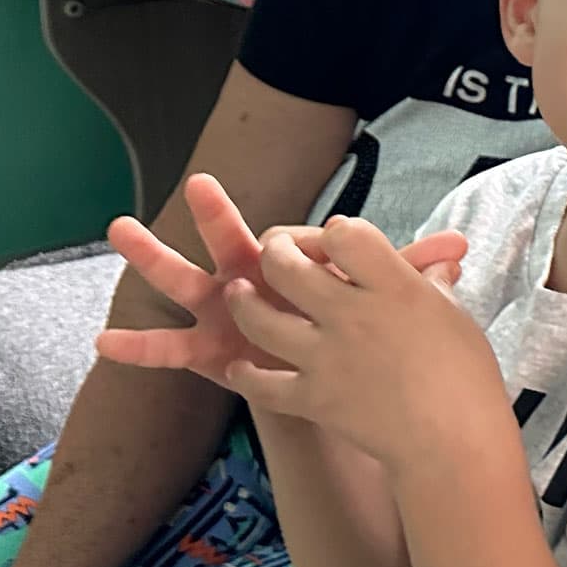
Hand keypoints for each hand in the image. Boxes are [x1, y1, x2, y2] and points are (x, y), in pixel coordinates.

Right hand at [97, 176, 465, 390]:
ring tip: (118, 229)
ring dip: (155, 259)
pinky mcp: (213, 354)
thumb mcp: (382, 301)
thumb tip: (462, 249)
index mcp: (292, 265)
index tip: (324, 243)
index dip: (298, 239)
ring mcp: (226, 316)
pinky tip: (104, 342)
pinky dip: (141, 347)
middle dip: (217, 214)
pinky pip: (172, 351)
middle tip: (200, 181)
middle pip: (234, 243)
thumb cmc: (355, 330)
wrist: (336, 385)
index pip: (287, 237)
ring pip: (188, 283)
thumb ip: (409, 274)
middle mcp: (253, 281)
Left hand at [218, 212, 505, 471]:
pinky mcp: (314, 398)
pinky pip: (263, 384)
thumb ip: (433, 284)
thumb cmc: (467, 378)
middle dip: (275, 252)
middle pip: (288, 266)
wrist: (454, 444)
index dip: (334, 232)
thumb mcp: (455, 316)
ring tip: (239, 296)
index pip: (344, 234)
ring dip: (243, 303)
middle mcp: (352, 315)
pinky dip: (246, 375)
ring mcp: (327, 358)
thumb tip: (439, 262)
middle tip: (273, 255)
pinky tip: (241, 367)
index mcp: (393, 287)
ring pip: (260, 319)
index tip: (336, 242)